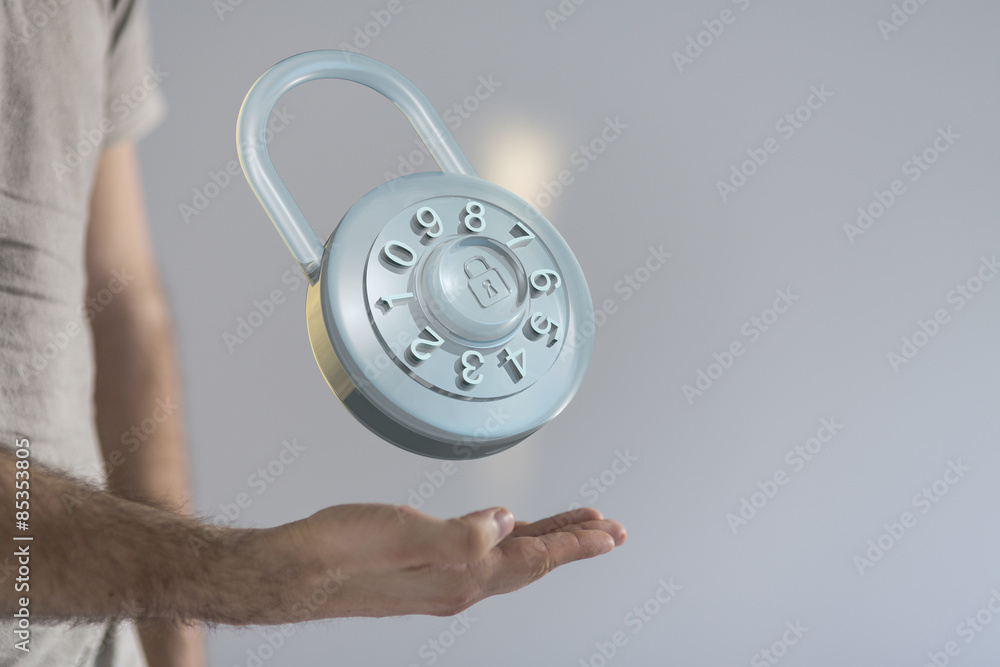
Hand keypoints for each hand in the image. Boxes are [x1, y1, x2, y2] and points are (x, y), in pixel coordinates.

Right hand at [266, 505, 625, 620]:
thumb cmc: (340, 550)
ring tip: (577, 526)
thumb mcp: (403, 533)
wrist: (296, 570)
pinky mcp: (427, 566)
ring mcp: (444, 576)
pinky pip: (486, 551)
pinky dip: (512, 537)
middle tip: (609, 530)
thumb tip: (506, 522)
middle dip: (573, 543)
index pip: (535, 558)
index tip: (609, 533)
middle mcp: (459, 581)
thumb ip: (460, 534)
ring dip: (548, 539)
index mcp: (461, 574)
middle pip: (533, 561)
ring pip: (512, 556)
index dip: (575, 543)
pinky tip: (512, 527)